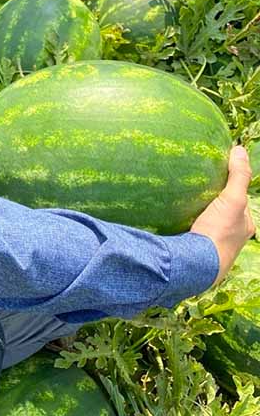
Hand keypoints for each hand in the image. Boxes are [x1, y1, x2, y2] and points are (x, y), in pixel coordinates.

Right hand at [190, 146, 254, 283]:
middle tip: (197, 190)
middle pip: (223, 214)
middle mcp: (232, 239)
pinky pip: (189, 232)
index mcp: (244, 228)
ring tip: (182, 202)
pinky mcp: (194, 252)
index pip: (240, 203)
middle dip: (213, 204)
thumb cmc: (218, 233)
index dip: (231, 189)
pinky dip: (183, 225)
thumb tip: (240, 149)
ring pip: (205, 224)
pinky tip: (171, 217)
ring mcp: (212, 247)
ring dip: (196, 215)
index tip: (217, 179)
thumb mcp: (233, 200)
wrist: (196, 265)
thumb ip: (238, 176)